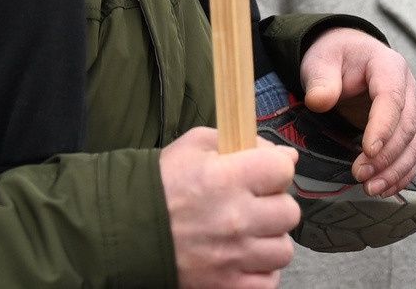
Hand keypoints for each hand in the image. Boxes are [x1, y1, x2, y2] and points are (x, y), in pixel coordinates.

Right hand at [161, 127, 298, 288]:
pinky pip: (268, 281)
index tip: (263, 173)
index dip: (275, 168)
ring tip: (248, 232)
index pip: (282, 170)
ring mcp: (232, 256)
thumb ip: (242, 141)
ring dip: (269, 239)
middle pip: (289, 212)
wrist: (126, 229)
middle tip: (254, 203)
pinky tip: (244, 257)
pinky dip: (260, 271)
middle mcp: (234, 219)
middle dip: (274, 204)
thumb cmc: (161, 185)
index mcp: (225, 179)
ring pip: (283, 249)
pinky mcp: (227, 285)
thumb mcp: (193, 146)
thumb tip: (286, 156)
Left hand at [296, 27, 415, 194]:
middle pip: (407, 126)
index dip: (383, 126)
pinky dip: (403, 173)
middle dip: (386, 156)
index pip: (392, 98)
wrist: (349, 56)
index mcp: (389, 65)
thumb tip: (318, 101)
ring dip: (396, 171)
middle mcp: (409, 87)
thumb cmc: (335, 57)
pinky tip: (386, 188)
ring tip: (372, 188)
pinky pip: (415, 153)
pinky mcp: (412, 126)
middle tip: (360, 175)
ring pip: (415, 144)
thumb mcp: (321, 61)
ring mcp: (414, 108)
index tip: (367, 151)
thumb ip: (321, 80)